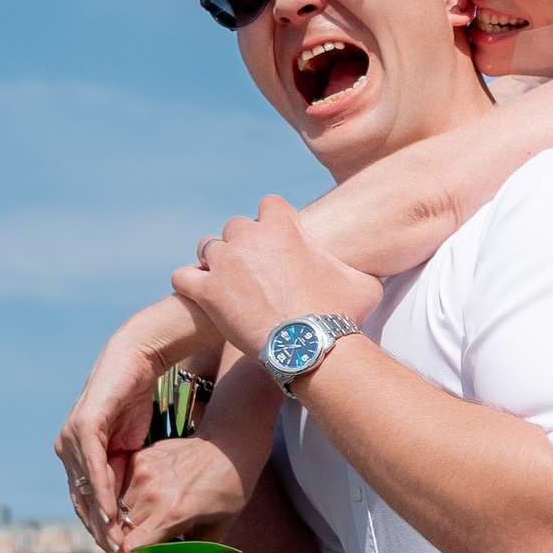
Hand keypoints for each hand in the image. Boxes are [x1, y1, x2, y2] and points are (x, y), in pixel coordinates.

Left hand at [57, 300, 202, 549]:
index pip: (84, 501)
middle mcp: (66, 448)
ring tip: (116, 541)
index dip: (100, 527)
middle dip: (99, 530)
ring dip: (100, 518)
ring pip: (83, 489)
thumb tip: (125, 510)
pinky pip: (91, 469)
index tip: (118, 549)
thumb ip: (123, 475)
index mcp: (76, 454)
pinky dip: (101, 492)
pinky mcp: (82, 427)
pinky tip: (111, 512)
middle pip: (80, 501)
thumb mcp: (130, 449)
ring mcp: (70, 438)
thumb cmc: (135, 400)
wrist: (137, 360)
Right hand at [109, 433, 261, 552]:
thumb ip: (196, 550)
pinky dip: (130, 497)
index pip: (131, 546)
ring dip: (124, 519)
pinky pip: (124, 485)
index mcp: (173, 513)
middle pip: (120, 529)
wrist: (230, 444)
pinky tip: (145, 499)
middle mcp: (152, 494)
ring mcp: (143, 472)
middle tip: (129, 551)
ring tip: (138, 523)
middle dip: (121, 543)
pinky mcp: (140, 458)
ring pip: (118, 507)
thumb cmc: (230, 488)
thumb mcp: (220, 526)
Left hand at [172, 203, 378, 361]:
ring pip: (208, 247)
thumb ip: (356, 267)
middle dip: (244, 244)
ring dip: (217, 261)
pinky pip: (183, 276)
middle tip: (256, 270)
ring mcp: (226, 263)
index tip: (277, 242)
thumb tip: (369, 269)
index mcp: (284, 227)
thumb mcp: (363, 283)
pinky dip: (190, 283)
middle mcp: (250, 238)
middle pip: (236, 226)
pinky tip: (201, 294)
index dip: (272, 221)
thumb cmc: (342, 316)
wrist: (313, 347)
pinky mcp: (208, 292)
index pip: (269, 204)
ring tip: (229, 283)